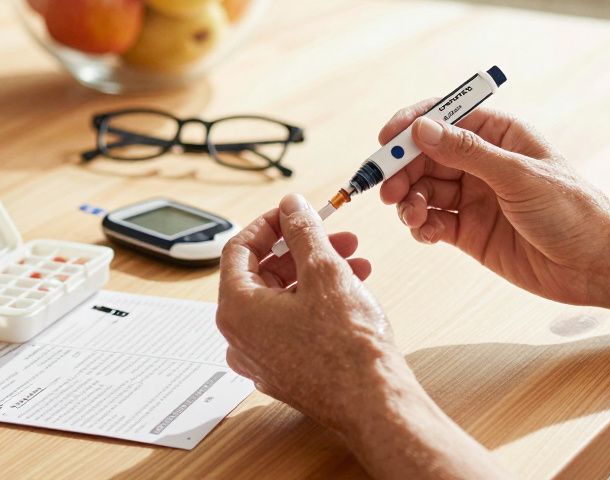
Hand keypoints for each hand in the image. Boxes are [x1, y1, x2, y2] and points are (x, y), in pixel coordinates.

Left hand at [217, 194, 409, 434]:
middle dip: (300, 249)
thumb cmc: (347, 345)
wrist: (374, 402)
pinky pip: (291, 324)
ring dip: (315, 273)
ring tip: (355, 260)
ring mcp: (261, 359)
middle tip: (334, 234)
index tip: (294, 212)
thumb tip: (291, 206)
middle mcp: (239, 338)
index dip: (268, 224)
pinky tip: (352, 290)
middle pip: (261, 275)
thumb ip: (302, 231)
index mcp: (236, 310)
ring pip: (281, 300)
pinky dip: (316, 301)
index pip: (238, 250)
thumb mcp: (324, 270)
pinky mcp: (285, 372)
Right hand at [378, 104, 609, 305]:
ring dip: (409, 199)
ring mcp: (475, 196)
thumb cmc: (572, 211)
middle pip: (426, 155)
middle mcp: (482, 162)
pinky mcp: (470, 231)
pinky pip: (433, 221)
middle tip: (388, 188)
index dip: (412, 125)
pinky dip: (421, 225)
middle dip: (403, 169)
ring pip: (424, 189)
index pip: (445, 117)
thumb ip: (467, 152)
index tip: (386, 140)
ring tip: (411, 215)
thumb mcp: (518, 175)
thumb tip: (422, 128)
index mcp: (499, 135)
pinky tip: (425, 232)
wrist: (595, 265)